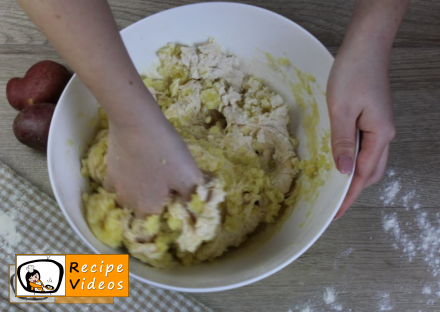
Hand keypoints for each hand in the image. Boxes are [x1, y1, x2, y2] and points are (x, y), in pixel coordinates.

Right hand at [104, 101, 202, 218]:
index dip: (172, 205)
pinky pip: (118, 183)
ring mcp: (116, 188)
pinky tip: (135, 166)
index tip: (178, 191)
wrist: (136, 122)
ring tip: (152, 173)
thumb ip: (194, 196)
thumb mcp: (190, 176)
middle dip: (156, 199)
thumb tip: (195, 208)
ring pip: (130, 196)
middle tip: (167, 180)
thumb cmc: (167, 152)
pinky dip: (126, 179)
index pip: (163, 217)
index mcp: (149, 208)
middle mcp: (130, 204)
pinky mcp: (109, 172)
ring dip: (140, 190)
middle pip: (145, 208)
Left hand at [327, 43, 394, 219]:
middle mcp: (384, 134)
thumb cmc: (353, 74)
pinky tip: (342, 160)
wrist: (366, 47)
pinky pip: (366, 147)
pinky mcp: (373, 119)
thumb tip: (344, 171)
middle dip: (354, 189)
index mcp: (380, 135)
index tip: (336, 213)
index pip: (364, 175)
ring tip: (336, 187)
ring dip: (355, 176)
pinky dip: (355, 160)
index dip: (349, 195)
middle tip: (334, 203)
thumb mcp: (342, 111)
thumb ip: (342, 143)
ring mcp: (381, 126)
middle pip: (372, 171)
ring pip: (371, 160)